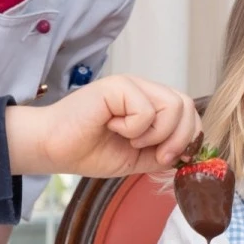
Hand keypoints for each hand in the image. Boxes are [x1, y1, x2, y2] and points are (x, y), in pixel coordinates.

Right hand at [5, 75, 201, 177]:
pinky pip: (146, 110)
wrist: (54, 148)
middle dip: (179, 138)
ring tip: (131, 140)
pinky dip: (134, 128)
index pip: (189, 112)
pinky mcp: (117, 86)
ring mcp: (131, 85)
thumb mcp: (137, 158)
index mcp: (150, 104)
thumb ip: (163, 153)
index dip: (189, 137)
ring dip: (156, 133)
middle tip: (157, 155)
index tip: (170, 159)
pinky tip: (112, 127)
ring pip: (173, 105)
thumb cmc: (89, 150)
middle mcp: (143, 90)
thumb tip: (190, 154)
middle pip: (186, 105)